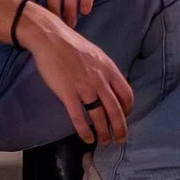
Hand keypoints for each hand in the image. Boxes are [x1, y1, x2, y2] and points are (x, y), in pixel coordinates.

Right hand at [20, 6, 133, 144]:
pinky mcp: (67, 93)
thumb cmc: (72, 45)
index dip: (128, 110)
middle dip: (120, 128)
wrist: (51, 38)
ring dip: (103, 132)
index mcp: (109, 69)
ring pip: (99, 116)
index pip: (127, 94)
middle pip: (116, 109)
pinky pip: (79, 117)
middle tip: (121, 139)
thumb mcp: (96, 55)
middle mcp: (100, 80)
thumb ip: (105, 71)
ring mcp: (84, 87)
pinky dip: (85, 131)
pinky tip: (87, 138)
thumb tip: (110, 85)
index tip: (125, 117)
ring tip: (104, 141)